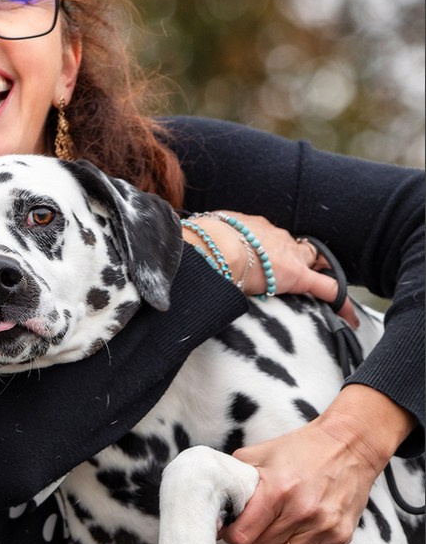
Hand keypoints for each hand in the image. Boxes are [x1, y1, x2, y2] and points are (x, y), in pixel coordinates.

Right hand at [181, 212, 358, 325]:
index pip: (268, 238)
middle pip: (294, 246)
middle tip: (302, 269)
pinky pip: (326, 288)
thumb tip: (195, 258)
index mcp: (248, 227)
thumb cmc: (200, 243)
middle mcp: (273, 235)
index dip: (272, 248)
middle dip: (299, 257)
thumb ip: (206, 248)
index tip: (270, 256)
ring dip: (317, 273)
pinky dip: (339, 301)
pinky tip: (348, 316)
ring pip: (311, 262)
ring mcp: (287, 254)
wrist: (212, 247)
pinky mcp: (297, 276)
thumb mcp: (201, 239)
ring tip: (327, 288)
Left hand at [219, 385, 415, 543]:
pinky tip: (289, 538)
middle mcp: (302, 511)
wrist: (349, 445)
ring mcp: (324, 526)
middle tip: (248, 528)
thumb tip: (216, 500)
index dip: (231, 534)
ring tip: (268, 533)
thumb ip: (237, 477)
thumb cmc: (301, 448)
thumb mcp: (262, 453)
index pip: (244, 534)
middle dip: (249, 540)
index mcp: (278, 489)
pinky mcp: (340, 536)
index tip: (229, 528)